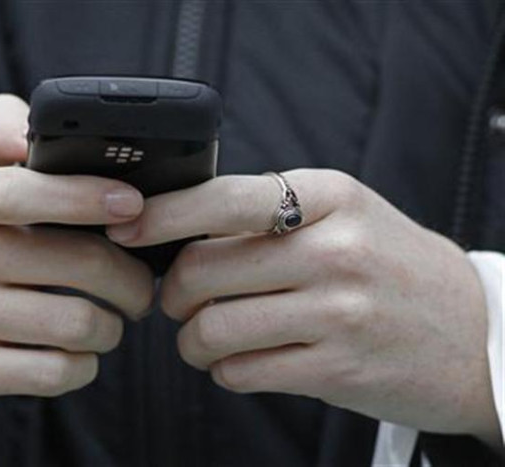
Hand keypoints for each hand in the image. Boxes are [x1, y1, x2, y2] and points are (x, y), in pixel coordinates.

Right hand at [0, 95, 153, 454]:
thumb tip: (34, 126)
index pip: (24, 189)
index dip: (85, 195)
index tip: (133, 204)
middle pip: (79, 263)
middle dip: (131, 280)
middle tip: (138, 286)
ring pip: (76, 323)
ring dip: (112, 327)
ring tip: (109, 321)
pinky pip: (52, 372)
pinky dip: (83, 366)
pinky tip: (79, 354)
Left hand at [107, 169, 501, 446]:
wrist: (471, 332)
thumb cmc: (388, 267)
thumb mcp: (341, 216)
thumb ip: (266, 215)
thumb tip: (175, 229)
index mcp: (328, 197)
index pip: (221, 199)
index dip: (160, 216)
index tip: (125, 229)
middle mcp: (334, 248)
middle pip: (201, 269)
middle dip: (171, 293)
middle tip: (177, 301)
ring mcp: (339, 311)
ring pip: (212, 327)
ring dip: (192, 340)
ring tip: (204, 338)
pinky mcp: (337, 368)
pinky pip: (240, 371)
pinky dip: (224, 369)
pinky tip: (240, 361)